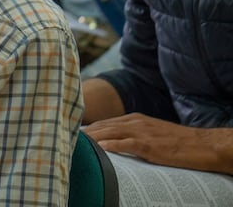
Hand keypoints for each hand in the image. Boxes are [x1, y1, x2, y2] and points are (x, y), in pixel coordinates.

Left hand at [84, 113, 232, 173]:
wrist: (200, 144)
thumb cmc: (175, 141)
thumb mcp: (149, 132)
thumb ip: (131, 133)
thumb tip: (112, 141)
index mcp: (133, 118)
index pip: (103, 122)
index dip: (87, 127)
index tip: (71, 131)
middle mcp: (134, 122)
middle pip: (102, 125)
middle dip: (84, 132)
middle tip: (65, 136)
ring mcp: (141, 132)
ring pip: (110, 132)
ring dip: (92, 137)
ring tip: (76, 141)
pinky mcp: (149, 145)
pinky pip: (126, 143)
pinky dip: (111, 145)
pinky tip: (100, 147)